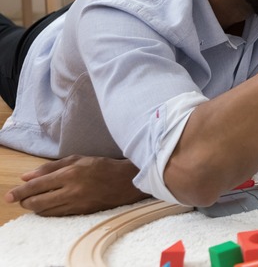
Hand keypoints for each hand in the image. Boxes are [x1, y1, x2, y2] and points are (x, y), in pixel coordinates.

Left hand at [4, 155, 149, 215]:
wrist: (127, 181)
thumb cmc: (102, 167)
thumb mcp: (77, 160)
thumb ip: (50, 167)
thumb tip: (27, 177)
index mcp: (70, 174)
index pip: (37, 185)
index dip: (20, 192)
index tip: (10, 195)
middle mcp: (72, 190)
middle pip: (38, 201)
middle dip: (24, 202)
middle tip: (18, 200)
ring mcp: (77, 203)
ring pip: (46, 211)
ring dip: (35, 208)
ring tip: (32, 203)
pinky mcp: (82, 212)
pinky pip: (57, 215)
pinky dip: (47, 212)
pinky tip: (46, 207)